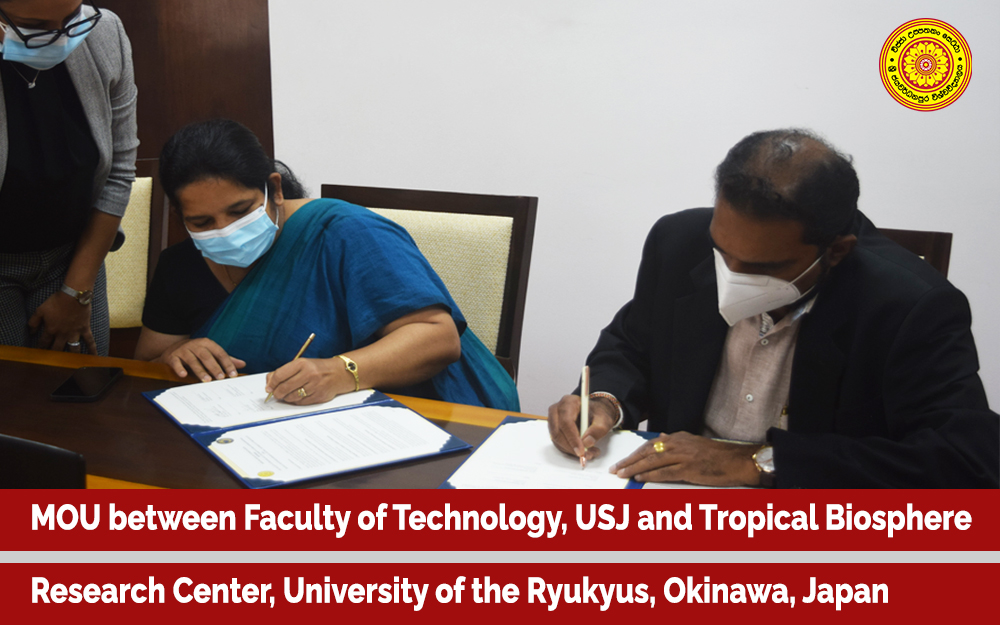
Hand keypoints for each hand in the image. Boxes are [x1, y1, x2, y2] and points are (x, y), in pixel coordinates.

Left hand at [27, 291, 96, 353]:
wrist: (74, 295)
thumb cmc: (57, 301)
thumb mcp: (40, 309)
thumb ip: (34, 321)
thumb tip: (30, 332)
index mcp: (51, 329)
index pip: (43, 342)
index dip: (40, 347)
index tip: (38, 352)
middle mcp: (62, 334)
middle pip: (57, 348)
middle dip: (53, 354)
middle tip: (52, 360)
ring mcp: (75, 333)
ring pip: (73, 349)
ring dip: (71, 356)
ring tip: (71, 363)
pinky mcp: (84, 329)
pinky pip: (90, 341)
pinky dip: (93, 349)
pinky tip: (94, 356)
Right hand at [156, 338, 245, 381]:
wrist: (172, 348)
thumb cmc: (196, 353)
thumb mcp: (211, 353)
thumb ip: (225, 359)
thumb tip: (243, 364)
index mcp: (207, 343)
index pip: (220, 353)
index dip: (227, 363)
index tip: (233, 374)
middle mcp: (195, 345)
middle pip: (206, 356)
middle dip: (214, 367)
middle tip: (220, 378)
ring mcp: (183, 350)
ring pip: (192, 360)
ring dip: (200, 370)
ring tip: (206, 380)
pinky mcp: (172, 356)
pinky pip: (176, 362)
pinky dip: (179, 368)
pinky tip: (184, 375)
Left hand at [265, 358, 354, 404]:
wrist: (338, 373)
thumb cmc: (317, 368)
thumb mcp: (301, 364)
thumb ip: (284, 372)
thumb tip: (269, 383)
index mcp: (302, 363)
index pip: (280, 375)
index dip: (271, 383)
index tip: (269, 387)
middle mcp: (309, 374)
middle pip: (284, 388)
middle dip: (277, 393)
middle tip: (275, 394)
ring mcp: (315, 386)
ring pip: (292, 397)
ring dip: (286, 398)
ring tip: (286, 394)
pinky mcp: (318, 396)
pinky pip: (300, 402)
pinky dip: (295, 401)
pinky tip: (296, 396)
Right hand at [547, 394, 616, 461]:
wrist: (595, 413)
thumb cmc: (598, 414)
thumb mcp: (604, 420)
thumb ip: (597, 430)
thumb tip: (587, 442)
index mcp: (569, 402)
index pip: (566, 421)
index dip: (572, 438)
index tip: (581, 451)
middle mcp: (557, 410)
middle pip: (557, 432)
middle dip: (571, 447)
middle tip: (586, 455)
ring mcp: (553, 420)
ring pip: (556, 439)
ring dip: (571, 450)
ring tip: (589, 453)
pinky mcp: (554, 430)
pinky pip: (558, 443)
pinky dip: (569, 450)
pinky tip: (582, 451)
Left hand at [609, 431, 761, 485]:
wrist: (737, 461)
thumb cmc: (716, 456)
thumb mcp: (693, 443)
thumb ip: (676, 443)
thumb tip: (659, 439)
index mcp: (678, 438)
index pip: (650, 445)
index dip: (634, 454)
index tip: (622, 461)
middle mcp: (678, 444)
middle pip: (647, 452)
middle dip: (629, 460)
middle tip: (615, 468)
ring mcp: (683, 456)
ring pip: (653, 461)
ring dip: (635, 468)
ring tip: (622, 474)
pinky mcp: (689, 468)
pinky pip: (665, 472)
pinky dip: (651, 475)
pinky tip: (640, 478)